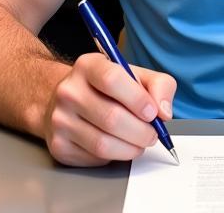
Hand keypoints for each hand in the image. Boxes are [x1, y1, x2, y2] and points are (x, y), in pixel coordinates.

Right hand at [43, 54, 176, 165]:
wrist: (68, 101)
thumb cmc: (107, 88)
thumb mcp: (134, 74)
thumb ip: (158, 85)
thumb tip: (164, 112)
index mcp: (88, 65)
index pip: (112, 79)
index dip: (138, 99)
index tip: (153, 113)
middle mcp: (69, 91)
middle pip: (111, 117)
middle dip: (141, 131)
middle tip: (153, 135)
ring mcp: (60, 120)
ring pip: (103, 144)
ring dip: (131, 148)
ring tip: (140, 143)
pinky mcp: (59, 146)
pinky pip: (94, 158)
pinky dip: (114, 156)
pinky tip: (119, 146)